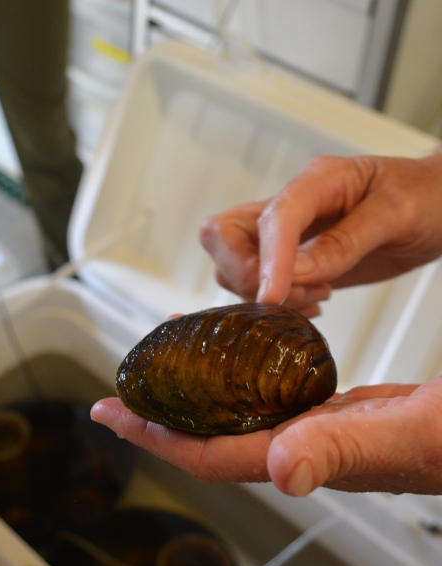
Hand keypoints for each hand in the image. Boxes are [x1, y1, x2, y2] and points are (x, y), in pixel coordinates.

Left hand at [91, 376, 441, 495]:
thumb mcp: (405, 434)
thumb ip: (344, 449)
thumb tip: (281, 470)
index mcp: (307, 456)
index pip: (210, 454)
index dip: (156, 436)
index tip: (111, 413)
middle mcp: (302, 449)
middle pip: (211, 437)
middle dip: (163, 415)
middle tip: (128, 387)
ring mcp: (317, 432)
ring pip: (239, 417)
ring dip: (198, 396)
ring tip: (173, 367)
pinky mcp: (335, 414)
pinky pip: (271, 400)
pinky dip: (242, 381)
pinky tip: (241, 361)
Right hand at [200, 150, 441, 315]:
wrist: (439, 208)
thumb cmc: (427, 198)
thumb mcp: (396, 214)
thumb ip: (344, 243)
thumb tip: (295, 273)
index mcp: (317, 181)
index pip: (273, 218)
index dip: (266, 260)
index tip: (272, 297)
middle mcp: (294, 205)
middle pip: (225, 234)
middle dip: (245, 274)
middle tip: (288, 295)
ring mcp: (290, 234)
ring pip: (235, 263)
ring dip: (264, 292)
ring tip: (316, 296)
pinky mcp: (295, 259)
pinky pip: (260, 282)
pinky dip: (277, 301)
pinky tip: (313, 302)